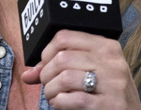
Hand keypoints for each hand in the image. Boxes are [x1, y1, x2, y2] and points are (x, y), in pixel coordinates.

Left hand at [21, 30, 140, 108]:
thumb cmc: (108, 93)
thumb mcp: (92, 74)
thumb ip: (61, 69)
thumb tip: (27, 74)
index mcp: (107, 46)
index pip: (65, 37)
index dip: (47, 52)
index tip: (45, 65)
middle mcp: (112, 61)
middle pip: (62, 58)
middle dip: (46, 75)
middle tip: (48, 85)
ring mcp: (113, 83)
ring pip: (65, 77)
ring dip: (51, 90)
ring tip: (54, 97)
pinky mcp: (110, 104)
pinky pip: (73, 99)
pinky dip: (60, 103)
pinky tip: (61, 104)